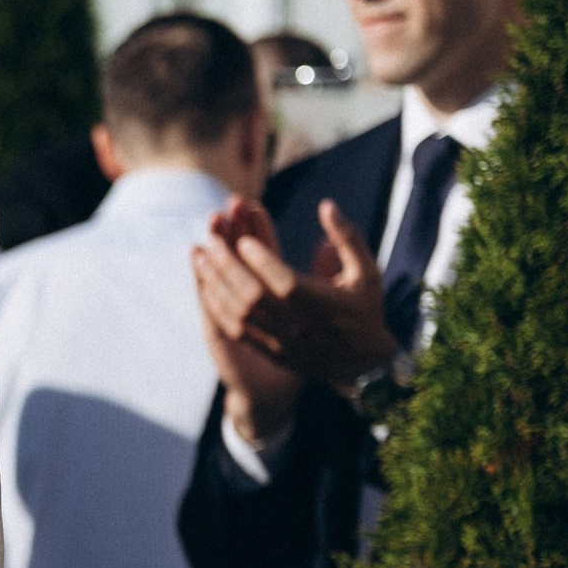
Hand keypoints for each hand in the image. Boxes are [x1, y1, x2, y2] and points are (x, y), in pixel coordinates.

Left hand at [192, 195, 397, 409]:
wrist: (363, 362)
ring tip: (201, 259)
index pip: (283, 280)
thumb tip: (326, 205)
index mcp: (322, 304)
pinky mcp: (272, 351)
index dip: (261, 260)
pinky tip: (207, 289)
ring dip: (216, 284)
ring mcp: (282, 340)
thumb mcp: (366, 271)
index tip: (244, 239)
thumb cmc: (365, 309)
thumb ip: (347, 237)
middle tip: (211, 241)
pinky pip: (238, 332)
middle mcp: (299, 325)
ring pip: (240, 313)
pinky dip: (220, 309)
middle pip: (253, 295)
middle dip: (228, 266)